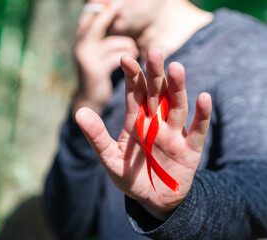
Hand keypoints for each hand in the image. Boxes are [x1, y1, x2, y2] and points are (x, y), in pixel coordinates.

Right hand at [73, 0, 138, 114]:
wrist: (90, 98)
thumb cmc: (97, 72)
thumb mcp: (94, 51)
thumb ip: (98, 34)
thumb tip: (108, 8)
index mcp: (80, 39)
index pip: (88, 14)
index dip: (100, 5)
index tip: (114, 0)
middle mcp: (80, 46)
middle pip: (98, 22)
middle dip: (112, 12)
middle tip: (121, 2)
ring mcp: (86, 58)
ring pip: (115, 41)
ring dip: (128, 46)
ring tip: (134, 51)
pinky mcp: (96, 70)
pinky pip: (118, 57)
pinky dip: (129, 58)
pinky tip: (133, 62)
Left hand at [75, 48, 211, 219]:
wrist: (152, 200)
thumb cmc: (130, 177)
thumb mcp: (110, 158)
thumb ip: (96, 136)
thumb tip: (79, 111)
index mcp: (136, 121)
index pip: (134, 93)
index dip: (132, 76)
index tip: (125, 58)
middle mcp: (156, 122)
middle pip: (156, 93)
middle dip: (155, 74)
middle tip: (154, 51)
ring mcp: (174, 134)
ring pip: (176, 106)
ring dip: (177, 88)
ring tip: (175, 68)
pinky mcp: (190, 149)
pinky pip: (197, 130)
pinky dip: (201, 115)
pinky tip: (203, 98)